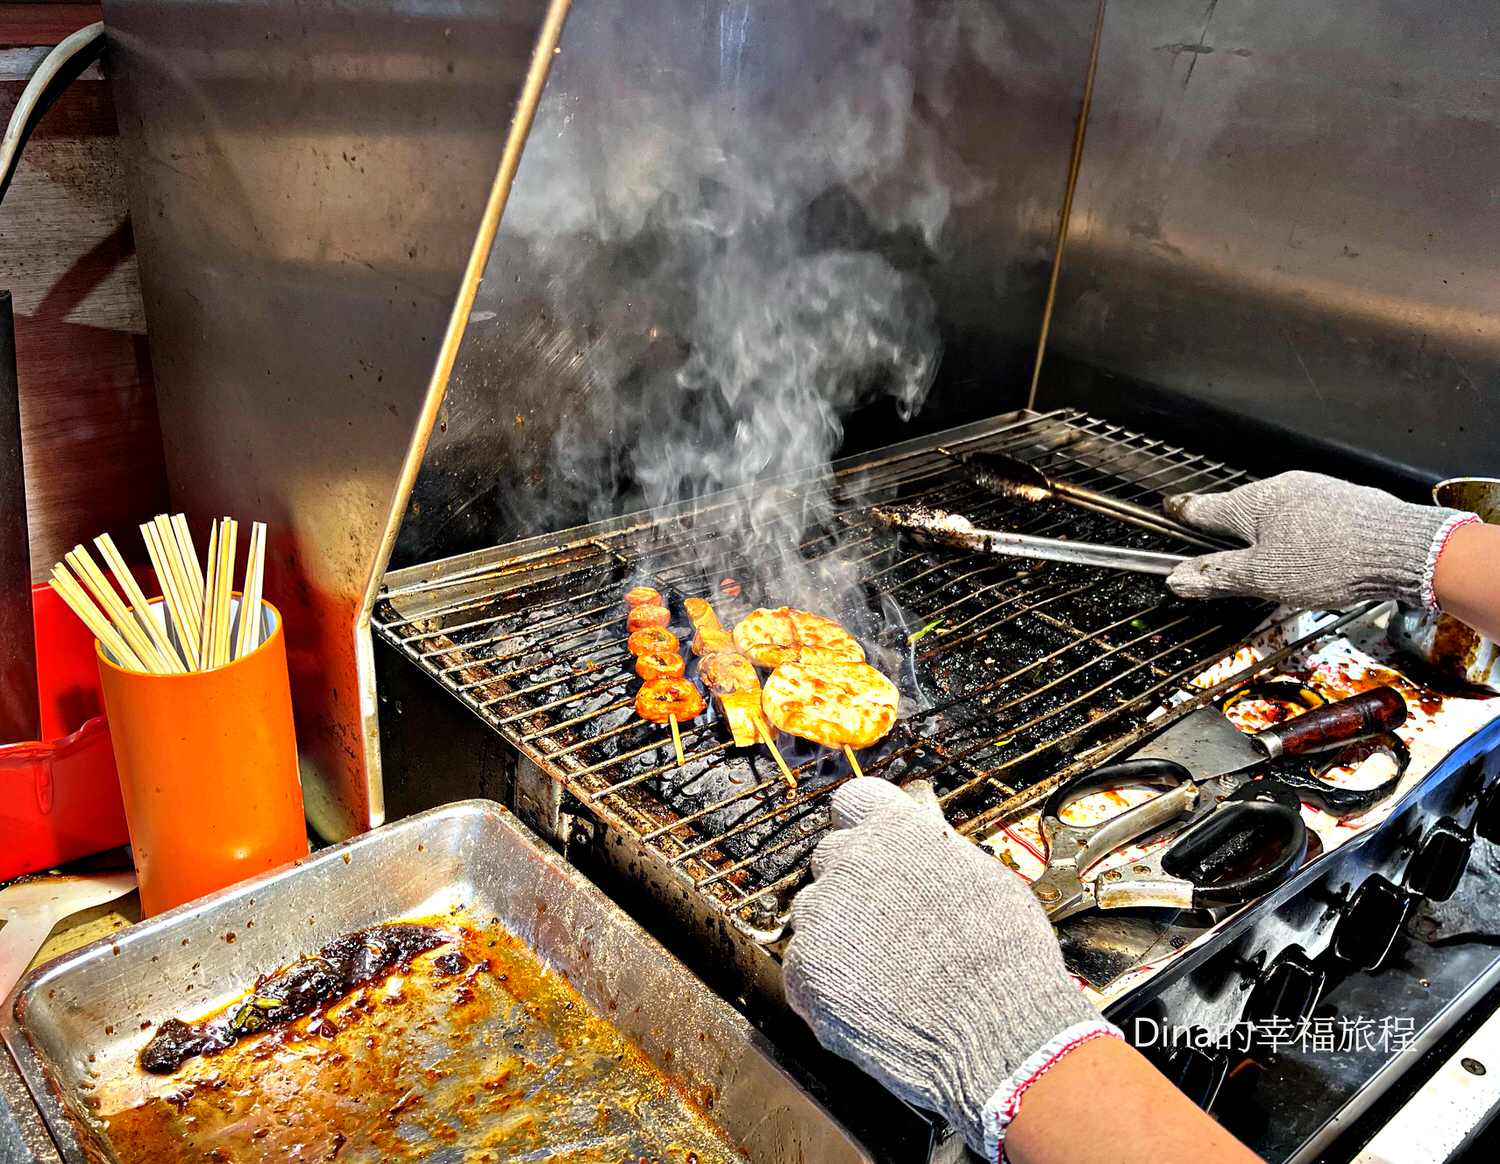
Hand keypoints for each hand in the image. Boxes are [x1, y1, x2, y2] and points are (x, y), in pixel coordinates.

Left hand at [783, 779, 1116, 1159]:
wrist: (998, 1033)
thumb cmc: (1003, 956)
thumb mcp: (983, 876)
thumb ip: (935, 842)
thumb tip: (918, 810)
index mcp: (896, 829)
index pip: (855, 801)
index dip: (865, 825)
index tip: (875, 845)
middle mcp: (851, 861)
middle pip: (832, 857)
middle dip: (855, 882)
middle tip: (892, 921)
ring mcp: (822, 915)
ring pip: (815, 912)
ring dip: (840, 931)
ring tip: (890, 967)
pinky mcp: (805, 969)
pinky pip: (807, 965)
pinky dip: (831, 980)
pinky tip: (875, 997)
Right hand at [1165, 470, 1475, 610]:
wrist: (1404, 550)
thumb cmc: (1327, 560)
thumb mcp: (1262, 577)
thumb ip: (1218, 576)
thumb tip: (1177, 579)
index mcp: (1255, 501)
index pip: (1207, 508)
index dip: (1185, 513)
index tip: (1170, 508)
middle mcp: (1285, 487)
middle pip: (1245, 509)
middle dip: (1234, 529)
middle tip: (1226, 552)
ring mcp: (1319, 492)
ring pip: (1280, 513)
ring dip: (1271, 535)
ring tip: (1276, 565)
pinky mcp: (1347, 503)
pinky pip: (1310, 518)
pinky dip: (1301, 536)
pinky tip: (1314, 558)